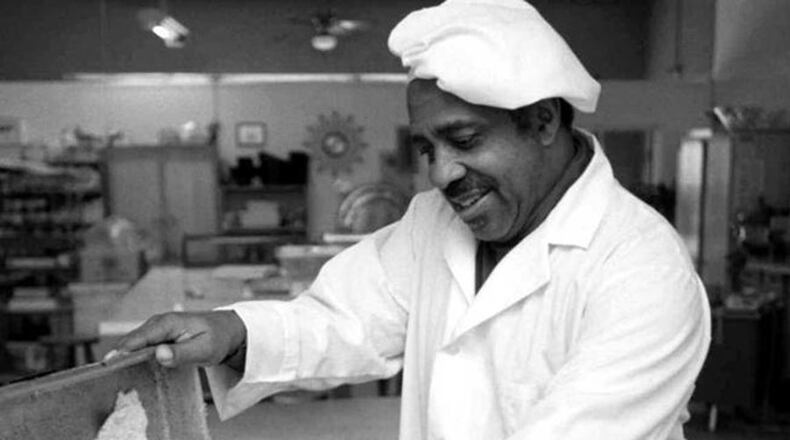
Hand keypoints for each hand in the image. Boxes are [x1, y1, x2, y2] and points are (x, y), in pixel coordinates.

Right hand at [107, 311, 245, 367]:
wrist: (228, 329)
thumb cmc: (218, 338)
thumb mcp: (204, 350)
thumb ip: (181, 353)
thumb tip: (159, 354)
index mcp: (168, 323)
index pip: (138, 338)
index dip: (122, 352)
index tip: (108, 366)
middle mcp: (158, 322)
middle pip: (131, 341)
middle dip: (119, 357)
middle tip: (109, 376)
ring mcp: (156, 328)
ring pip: (134, 343)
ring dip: (125, 358)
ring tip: (114, 375)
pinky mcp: (158, 334)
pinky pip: (141, 345)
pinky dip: (134, 356)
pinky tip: (129, 369)